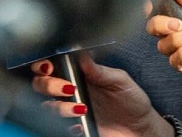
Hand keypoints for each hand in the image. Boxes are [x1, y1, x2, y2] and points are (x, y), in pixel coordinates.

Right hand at [31, 54, 172, 136]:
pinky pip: (57, 127)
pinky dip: (67, 125)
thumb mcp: (120, 80)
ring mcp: (70, 110)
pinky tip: (80, 125)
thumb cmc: (132, 101)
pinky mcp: (74, 127)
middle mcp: (71, 91)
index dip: (43, 65)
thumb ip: (99, 69)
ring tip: (82, 109)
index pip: (52, 65)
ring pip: (47, 106)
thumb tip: (80, 52)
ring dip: (60, 107)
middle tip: (68, 88)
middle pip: (41, 85)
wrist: (141, 129)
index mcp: (80, 74)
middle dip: (48, 85)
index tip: (48, 67)